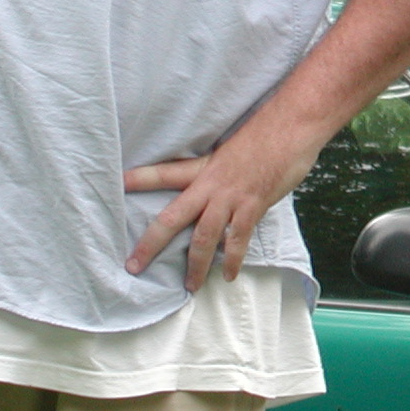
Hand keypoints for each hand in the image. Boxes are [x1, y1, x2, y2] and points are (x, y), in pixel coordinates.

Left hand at [123, 130, 315, 291]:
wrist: (292, 125)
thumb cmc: (267, 131)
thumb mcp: (233, 146)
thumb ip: (221, 167)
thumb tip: (216, 183)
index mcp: (204, 166)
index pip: (164, 173)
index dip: (140, 179)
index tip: (117, 185)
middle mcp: (211, 184)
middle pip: (172, 217)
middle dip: (151, 244)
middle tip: (133, 265)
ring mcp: (231, 196)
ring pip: (203, 237)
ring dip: (195, 265)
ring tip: (190, 286)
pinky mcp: (252, 205)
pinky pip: (237, 240)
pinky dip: (232, 260)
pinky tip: (228, 274)